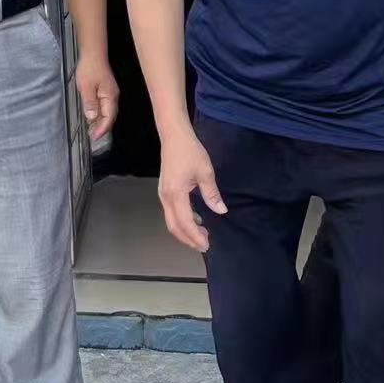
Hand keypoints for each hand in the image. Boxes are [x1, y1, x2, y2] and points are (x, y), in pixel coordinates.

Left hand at [75, 53, 119, 141]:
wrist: (93, 54)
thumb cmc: (89, 69)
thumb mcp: (86, 87)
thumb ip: (89, 103)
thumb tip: (92, 118)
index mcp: (110, 97)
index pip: (108, 117)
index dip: (102, 129)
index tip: (94, 137)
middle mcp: (113, 97)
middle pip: (110, 117)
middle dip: (102, 128)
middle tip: (92, 137)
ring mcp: (110, 94)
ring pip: (107, 113)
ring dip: (100, 122)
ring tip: (91, 131)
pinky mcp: (106, 92)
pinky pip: (105, 107)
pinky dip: (99, 115)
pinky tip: (92, 118)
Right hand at [159, 127, 225, 251]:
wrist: (174, 137)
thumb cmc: (190, 151)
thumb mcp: (205, 172)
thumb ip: (212, 194)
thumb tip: (221, 211)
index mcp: (176, 194)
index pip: (185, 222)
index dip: (195, 236)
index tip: (206, 244)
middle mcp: (166, 198)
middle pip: (174, 226)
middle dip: (189, 239)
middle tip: (204, 245)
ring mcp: (163, 195)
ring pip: (171, 221)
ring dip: (185, 231)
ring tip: (202, 235)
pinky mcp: (165, 192)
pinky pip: (171, 213)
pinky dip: (182, 221)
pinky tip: (196, 220)